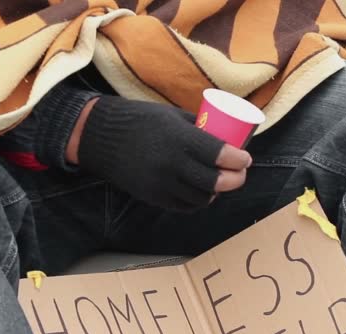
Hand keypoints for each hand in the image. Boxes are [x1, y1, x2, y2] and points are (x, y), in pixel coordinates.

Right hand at [69, 96, 250, 210]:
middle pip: (214, 181)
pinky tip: (201, 192)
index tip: (246, 159)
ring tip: (220, 182)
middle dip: (234, 179)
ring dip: (216, 192)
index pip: (219, 155)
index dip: (238, 160)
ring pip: (201, 197)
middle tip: (240, 173)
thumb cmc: (138, 119)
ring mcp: (161, 183)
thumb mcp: (171, 115)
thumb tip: (224, 138)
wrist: (99, 136)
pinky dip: (197, 200)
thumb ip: (196, 128)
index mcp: (179, 138)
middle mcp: (172, 164)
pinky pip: (183, 205)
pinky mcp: (152, 196)